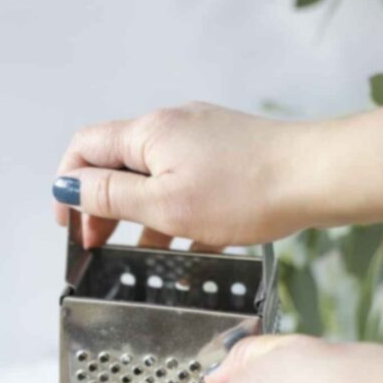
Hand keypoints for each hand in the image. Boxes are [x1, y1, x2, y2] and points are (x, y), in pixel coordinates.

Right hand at [53, 102, 325, 248]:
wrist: (316, 176)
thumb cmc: (246, 190)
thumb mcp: (165, 205)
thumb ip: (111, 196)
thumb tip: (66, 187)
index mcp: (149, 134)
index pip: (85, 148)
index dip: (68, 186)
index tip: (70, 226)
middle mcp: (172, 127)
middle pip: (119, 165)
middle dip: (104, 207)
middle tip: (100, 247)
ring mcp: (203, 139)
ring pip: (156, 179)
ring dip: (143, 216)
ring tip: (144, 256)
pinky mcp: (229, 155)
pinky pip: (189, 184)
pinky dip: (179, 212)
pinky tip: (190, 246)